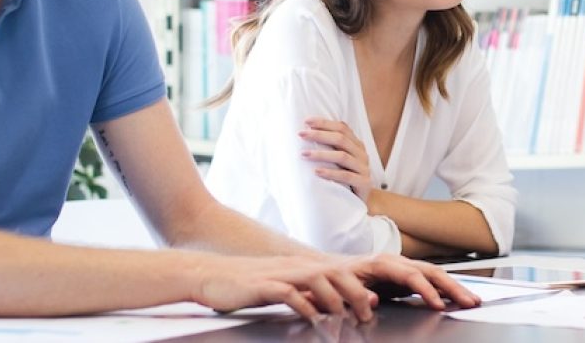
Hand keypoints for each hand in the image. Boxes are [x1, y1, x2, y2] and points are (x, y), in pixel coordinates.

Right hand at [192, 255, 379, 322]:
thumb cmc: (248, 285)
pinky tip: (312, 318)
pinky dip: (304, 305)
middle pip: (335, 272)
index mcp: (302, 266)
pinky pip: (288, 292)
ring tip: (344, 318)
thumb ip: (310, 295)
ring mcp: (279, 273)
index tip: (373, 306)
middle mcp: (294, 266)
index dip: (360, 287)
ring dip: (335, 299)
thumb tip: (336, 308)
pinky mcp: (262, 285)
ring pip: (317, 278)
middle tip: (366, 315)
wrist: (210, 275)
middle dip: (355, 293)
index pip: (340, 271)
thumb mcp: (284, 288)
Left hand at [300, 118, 372, 202]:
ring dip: (321, 154)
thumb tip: (306, 132)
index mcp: (356, 145)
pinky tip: (316, 172)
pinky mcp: (363, 183)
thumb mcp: (340, 160)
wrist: (362, 200)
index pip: (342, 128)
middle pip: (341, 139)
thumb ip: (331, 147)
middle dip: (319, 134)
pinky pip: (346, 176)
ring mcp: (364, 168)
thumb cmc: (345, 178)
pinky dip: (330, 173)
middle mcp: (361, 154)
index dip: (325, 123)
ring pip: (342, 156)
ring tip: (304, 154)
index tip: (306, 121)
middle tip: (301, 134)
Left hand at [342, 253, 479, 309]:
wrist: (330, 270)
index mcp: (380, 263)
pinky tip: (458, 298)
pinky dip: (446, 288)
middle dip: (451, 286)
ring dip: (454, 287)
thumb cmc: (336, 280)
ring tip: (472, 300)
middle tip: (468, 301)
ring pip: (434, 274)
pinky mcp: (405, 276)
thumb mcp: (342, 288)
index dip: (425, 289)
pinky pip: (430, 280)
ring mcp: (402, 267)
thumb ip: (357, 294)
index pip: (410, 275)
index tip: (437, 304)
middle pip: (429, 271)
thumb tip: (371, 301)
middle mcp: (395, 262)